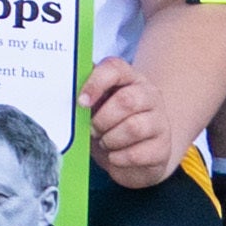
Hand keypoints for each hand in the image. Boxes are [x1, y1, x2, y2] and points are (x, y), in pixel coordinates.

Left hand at [80, 49, 193, 196]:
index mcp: (129, 78)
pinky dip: (119, 158)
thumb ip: (84, 94)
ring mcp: (160, 121)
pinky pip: (138, 153)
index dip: (95, 83)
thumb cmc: (110, 126)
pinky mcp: (163, 148)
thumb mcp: (96, 107)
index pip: (115, 68)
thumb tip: (62, 85)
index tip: (81, 102)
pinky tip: (115, 156)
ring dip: (110, 139)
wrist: (136, 158)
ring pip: (134, 128)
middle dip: (102, 120)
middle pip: (126, 101)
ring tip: (104, 142)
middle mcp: (150, 95)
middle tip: (92, 130)